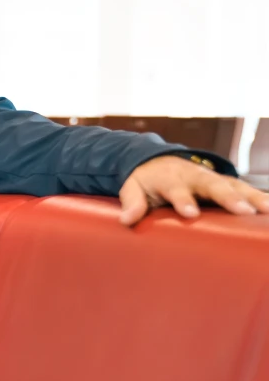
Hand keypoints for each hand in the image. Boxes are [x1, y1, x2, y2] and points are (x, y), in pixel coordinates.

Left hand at [119, 156, 268, 225]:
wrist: (156, 160)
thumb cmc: (145, 180)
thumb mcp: (132, 188)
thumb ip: (132, 202)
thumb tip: (126, 219)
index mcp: (171, 178)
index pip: (177, 190)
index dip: (183, 200)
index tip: (189, 212)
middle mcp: (195, 176)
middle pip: (213, 185)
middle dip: (228, 197)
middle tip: (243, 210)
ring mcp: (213, 179)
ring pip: (235, 186)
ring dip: (253, 197)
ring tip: (268, 210)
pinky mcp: (225, 184)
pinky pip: (246, 190)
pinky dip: (259, 197)